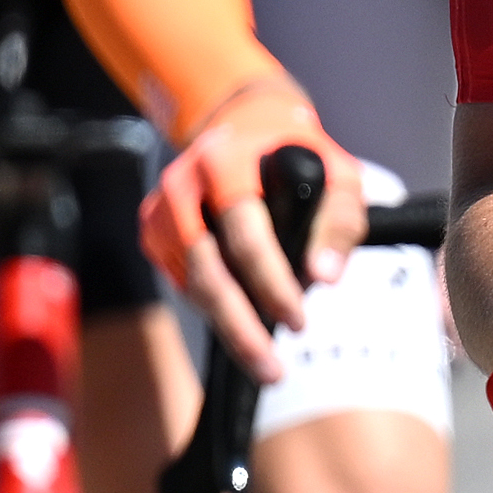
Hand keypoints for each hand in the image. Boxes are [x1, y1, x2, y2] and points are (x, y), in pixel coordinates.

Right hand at [145, 76, 361, 374]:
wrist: (244, 124)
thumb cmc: (297, 154)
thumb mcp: (337, 174)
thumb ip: (338, 222)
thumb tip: (324, 277)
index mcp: (226, 162)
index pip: (245, 234)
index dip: (271, 283)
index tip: (299, 320)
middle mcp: (183, 184)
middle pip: (206, 269)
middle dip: (240, 326)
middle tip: (272, 368)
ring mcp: (161, 209)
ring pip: (191, 283)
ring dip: (227, 325)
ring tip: (264, 359)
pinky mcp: (153, 231)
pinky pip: (183, 282)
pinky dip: (212, 307)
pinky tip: (242, 323)